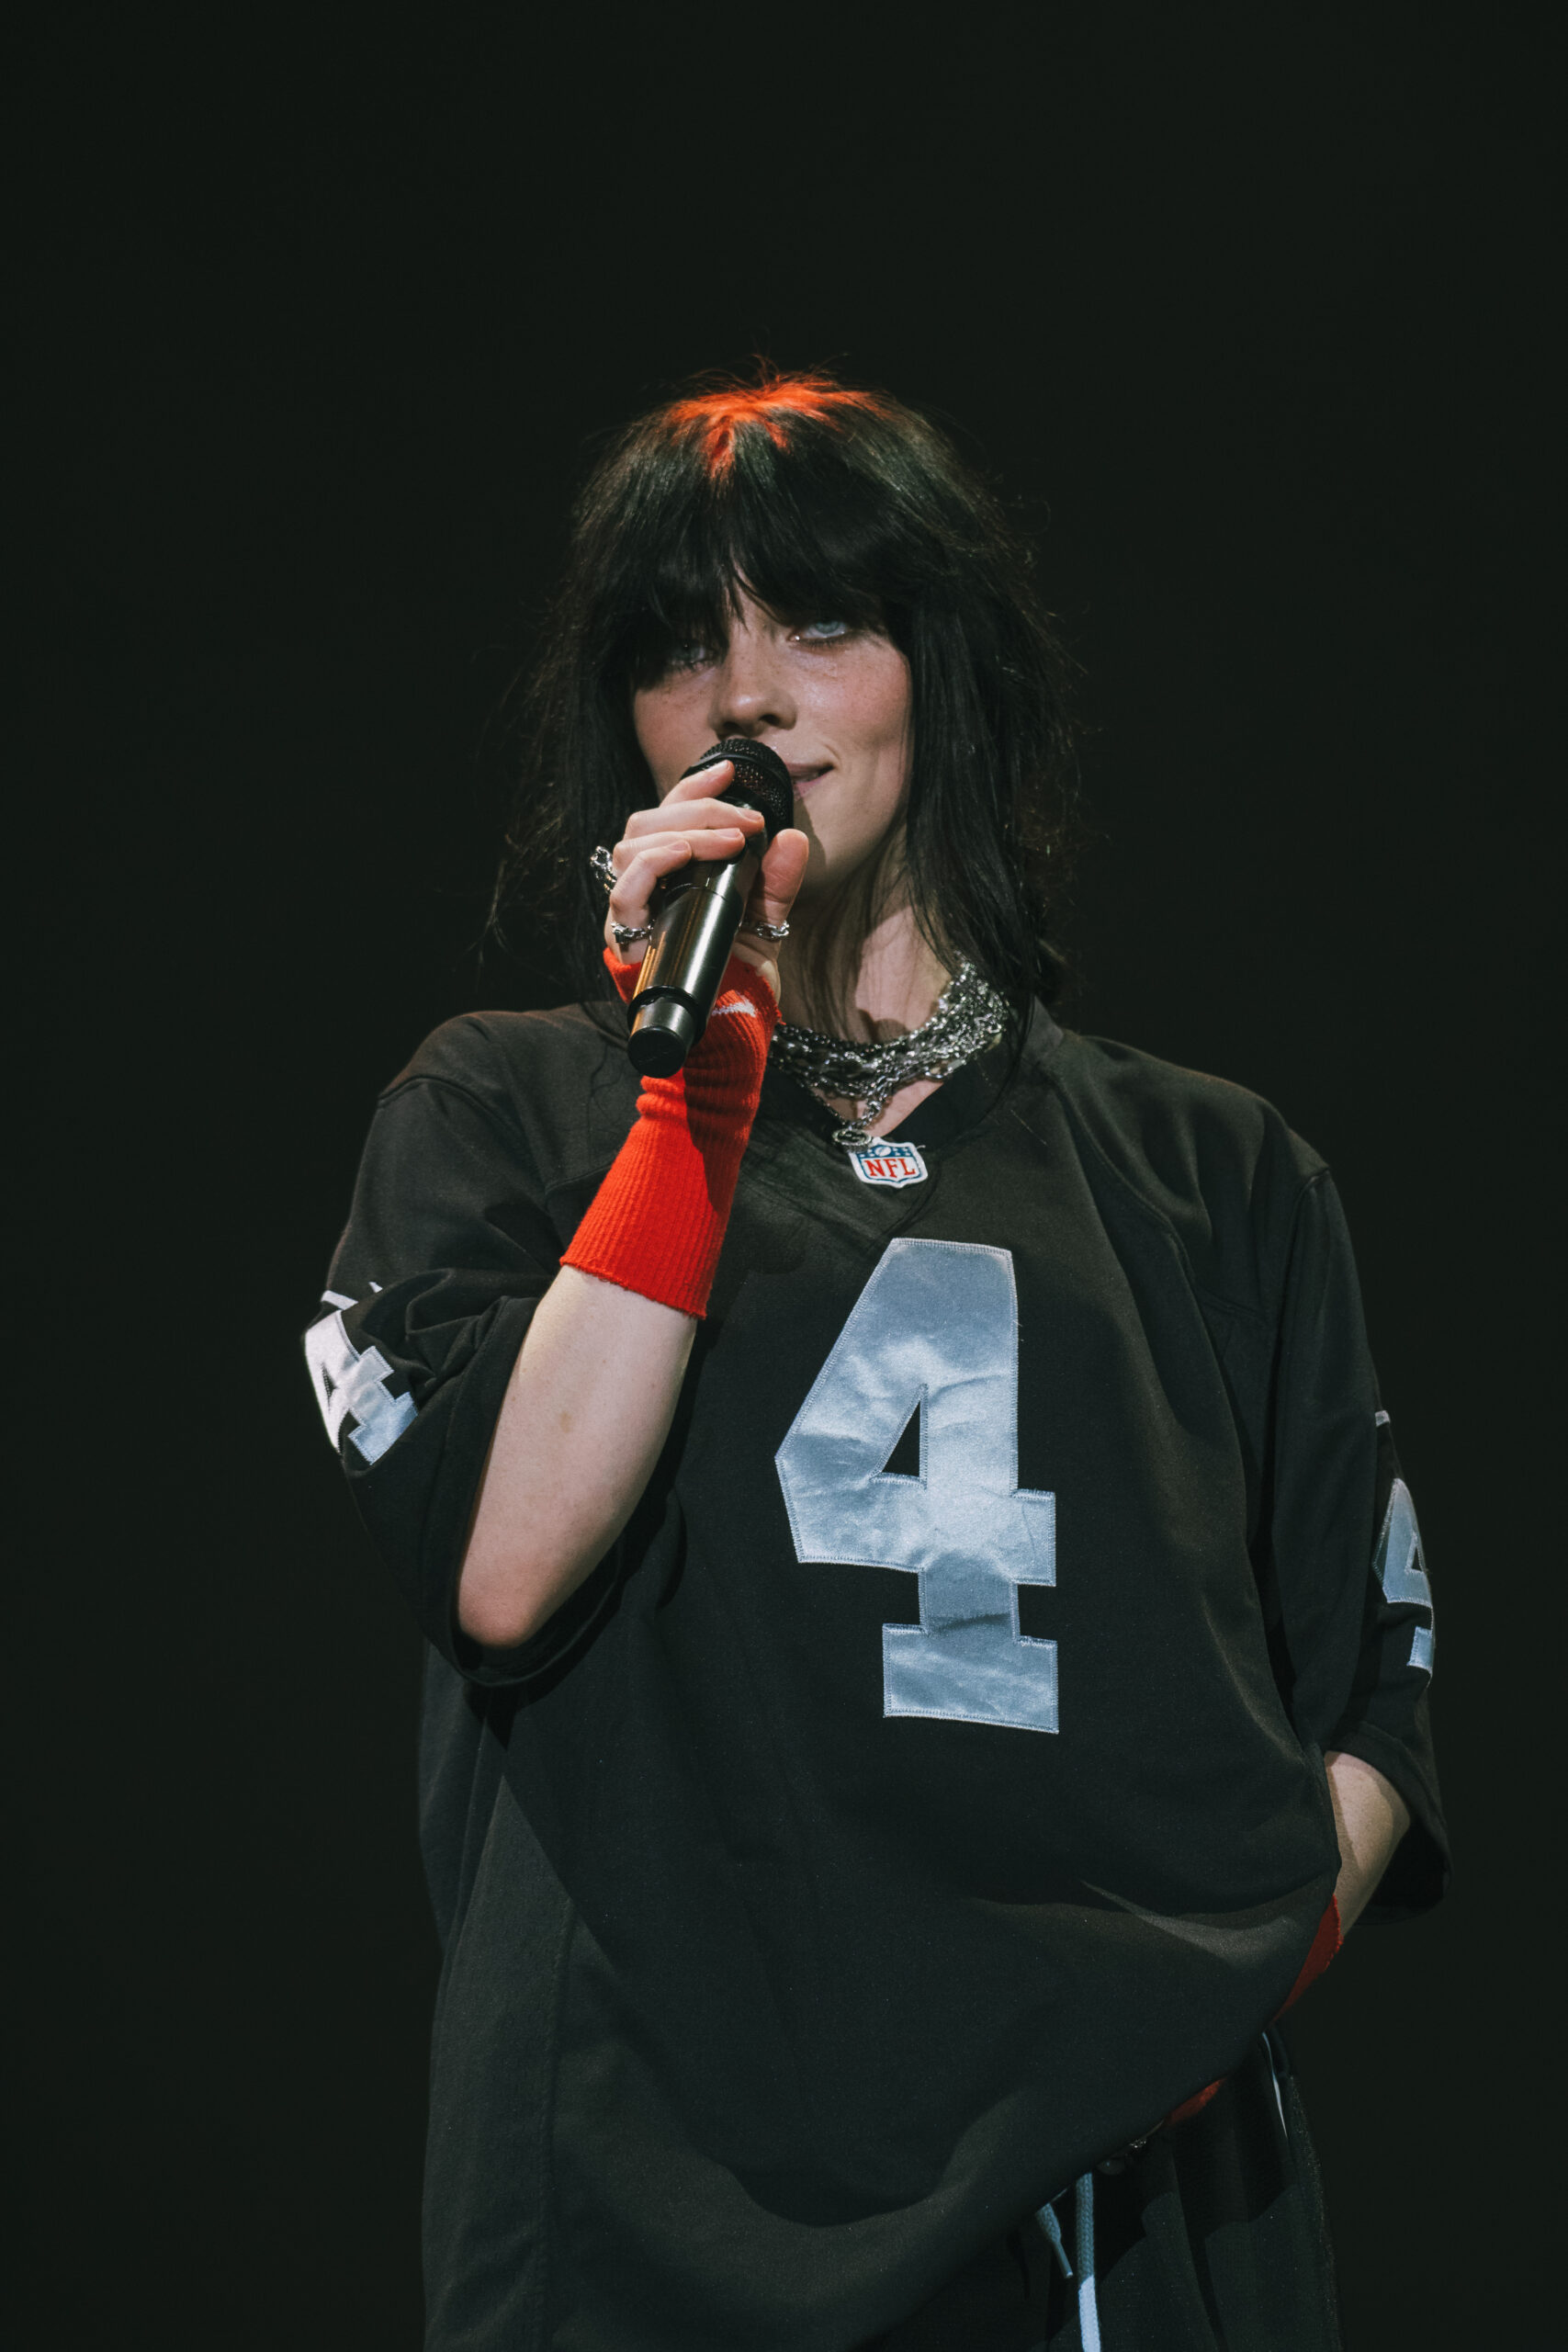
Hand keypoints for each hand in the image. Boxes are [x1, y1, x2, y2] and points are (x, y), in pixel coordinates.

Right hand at [606, 761, 810, 1003]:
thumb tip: (794, 839)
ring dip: (685, 832)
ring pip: (633, 847)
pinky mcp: (624, 938)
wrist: (728, 1030)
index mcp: (671, 875)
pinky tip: (684, 852)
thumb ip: (776, 881)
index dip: (693, 788)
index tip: (729, 770)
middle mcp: (645, 888)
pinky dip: (654, 863)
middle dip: (699, 809)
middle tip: (747, 821)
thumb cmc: (737, 975)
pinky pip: (625, 891)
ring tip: (730, 839)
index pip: (668, 815)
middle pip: (648, 822)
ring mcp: (631, 912)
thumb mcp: (766, 922)